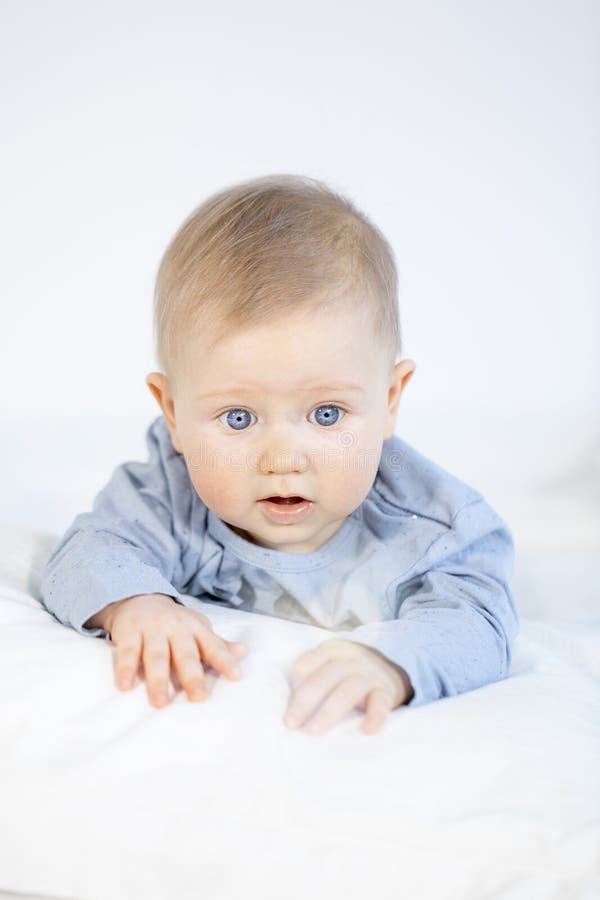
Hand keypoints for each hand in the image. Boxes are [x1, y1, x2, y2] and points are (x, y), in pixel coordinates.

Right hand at [95, 593, 248, 707]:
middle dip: (192, 675)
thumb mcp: (197, 629)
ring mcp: (151, 629)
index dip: (225, 660)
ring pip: (156, 656)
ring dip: (158, 679)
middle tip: (199, 698)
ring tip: (160, 703)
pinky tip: (125, 687)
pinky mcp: (129, 632)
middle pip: (185, 653)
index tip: (236, 677)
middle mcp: (175, 627)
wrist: (139, 596)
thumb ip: (217, 644)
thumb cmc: (173, 622)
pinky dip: (126, 669)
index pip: (213, 645)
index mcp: (195, 628)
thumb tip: (244, 652)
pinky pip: (127, 652)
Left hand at [284, 638, 412, 735]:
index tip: (288, 715)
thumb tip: (292, 715)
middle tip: (291, 724)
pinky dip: (374, 716)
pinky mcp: (386, 690)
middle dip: (305, 701)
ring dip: (330, 711)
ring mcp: (370, 672)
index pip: (306, 665)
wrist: (390, 674)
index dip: (294, 689)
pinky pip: (380, 702)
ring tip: (315, 732)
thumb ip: (310, 682)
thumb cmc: (348, 675)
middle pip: (325, 676)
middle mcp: (350, 657)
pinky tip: (367, 731)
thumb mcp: (329, 668)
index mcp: (330, 650)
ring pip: (349, 689)